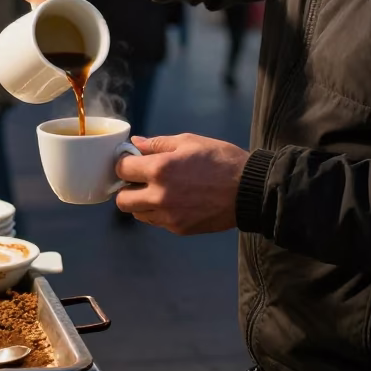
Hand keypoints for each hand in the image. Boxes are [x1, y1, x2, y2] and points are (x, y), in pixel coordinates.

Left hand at [115, 133, 248, 235]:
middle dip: (126, 188)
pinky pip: (157, 221)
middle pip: (122, 200)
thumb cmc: (220, 160)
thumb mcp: (189, 142)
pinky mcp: (179, 228)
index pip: (122, 170)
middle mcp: (159, 196)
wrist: (248, 190)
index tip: (131, 161)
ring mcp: (169, 216)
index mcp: (160, 169)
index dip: (124, 163)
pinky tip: (174, 200)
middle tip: (139, 180)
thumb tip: (136, 144)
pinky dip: (158, 212)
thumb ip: (158, 144)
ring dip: (141, 202)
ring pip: (137, 213)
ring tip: (158, 190)